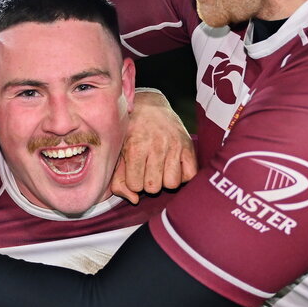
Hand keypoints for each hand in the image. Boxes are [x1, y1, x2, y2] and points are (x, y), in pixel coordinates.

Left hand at [111, 89, 197, 203]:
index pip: (136, 185)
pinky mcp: (188, 145)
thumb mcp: (118, 153)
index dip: (134, 181)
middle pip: (154, 187)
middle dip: (148, 182)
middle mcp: (156, 146)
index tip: (134, 170)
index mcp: (135, 148)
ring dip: (165, 180)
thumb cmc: (129, 133)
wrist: (148, 106)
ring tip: (160, 168)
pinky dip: (182, 175)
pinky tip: (173, 166)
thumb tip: (134, 200)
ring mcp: (174, 146)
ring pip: (172, 183)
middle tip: (147, 168)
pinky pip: (190, 175)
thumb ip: (119, 180)